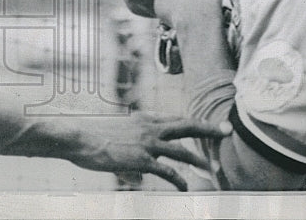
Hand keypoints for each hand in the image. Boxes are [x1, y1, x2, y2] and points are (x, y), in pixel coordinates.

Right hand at [66, 112, 231, 189]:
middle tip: (227, 130)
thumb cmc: (92, 135)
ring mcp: (146, 143)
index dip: (193, 122)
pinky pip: (167, 171)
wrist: (79, 137)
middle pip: (186, 126)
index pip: (175, 118)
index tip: (208, 124)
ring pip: (182, 151)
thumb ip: (132, 141)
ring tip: (213, 169)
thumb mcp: (117, 131)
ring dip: (200, 161)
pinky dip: (178, 180)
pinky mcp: (141, 160)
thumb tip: (140, 163)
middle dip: (209, 128)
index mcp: (144, 118)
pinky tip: (184, 188)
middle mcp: (149, 127)